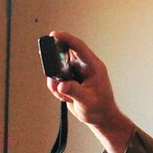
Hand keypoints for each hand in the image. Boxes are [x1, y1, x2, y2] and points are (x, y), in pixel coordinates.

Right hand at [44, 30, 136, 152]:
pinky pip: (58, 80)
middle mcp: (85, 67)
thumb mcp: (87, 101)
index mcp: (93, 67)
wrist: (101, 119)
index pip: (79, 47)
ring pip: (59, 70)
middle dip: (56, 63)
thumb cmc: (100, 109)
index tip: (54, 34)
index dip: (66, 39)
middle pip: (65, 56)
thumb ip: (74, 92)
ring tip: (64, 95)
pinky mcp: (71, 81)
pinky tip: (65, 98)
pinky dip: (57, 89)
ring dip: (56, 82)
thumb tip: (62, 85)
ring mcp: (77, 74)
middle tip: (51, 71)